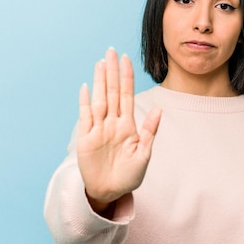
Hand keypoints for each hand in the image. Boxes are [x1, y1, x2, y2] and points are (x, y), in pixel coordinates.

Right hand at [77, 48, 161, 211]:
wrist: (111, 192)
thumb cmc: (129, 175)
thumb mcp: (144, 154)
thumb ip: (150, 131)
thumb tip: (158, 109)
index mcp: (128, 125)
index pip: (127, 95)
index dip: (127, 77)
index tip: (127, 59)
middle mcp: (113, 123)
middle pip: (112, 92)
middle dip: (113, 72)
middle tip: (111, 51)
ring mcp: (99, 129)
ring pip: (99, 99)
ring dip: (100, 81)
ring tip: (101, 63)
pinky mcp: (86, 138)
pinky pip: (86, 116)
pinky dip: (85, 101)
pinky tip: (86, 86)